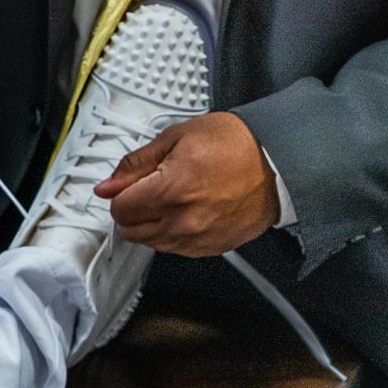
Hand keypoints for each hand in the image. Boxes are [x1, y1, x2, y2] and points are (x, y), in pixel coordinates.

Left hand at [93, 112, 279, 256]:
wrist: (277, 162)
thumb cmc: (235, 145)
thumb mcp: (175, 138)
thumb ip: (136, 164)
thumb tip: (109, 184)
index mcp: (170, 190)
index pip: (119, 209)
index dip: (118, 194)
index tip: (127, 186)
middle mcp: (182, 221)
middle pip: (131, 231)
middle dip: (131, 210)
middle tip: (146, 190)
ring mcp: (198, 238)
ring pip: (151, 243)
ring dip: (150, 224)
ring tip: (170, 199)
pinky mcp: (212, 248)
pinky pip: (176, 250)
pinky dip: (172, 234)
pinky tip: (185, 212)